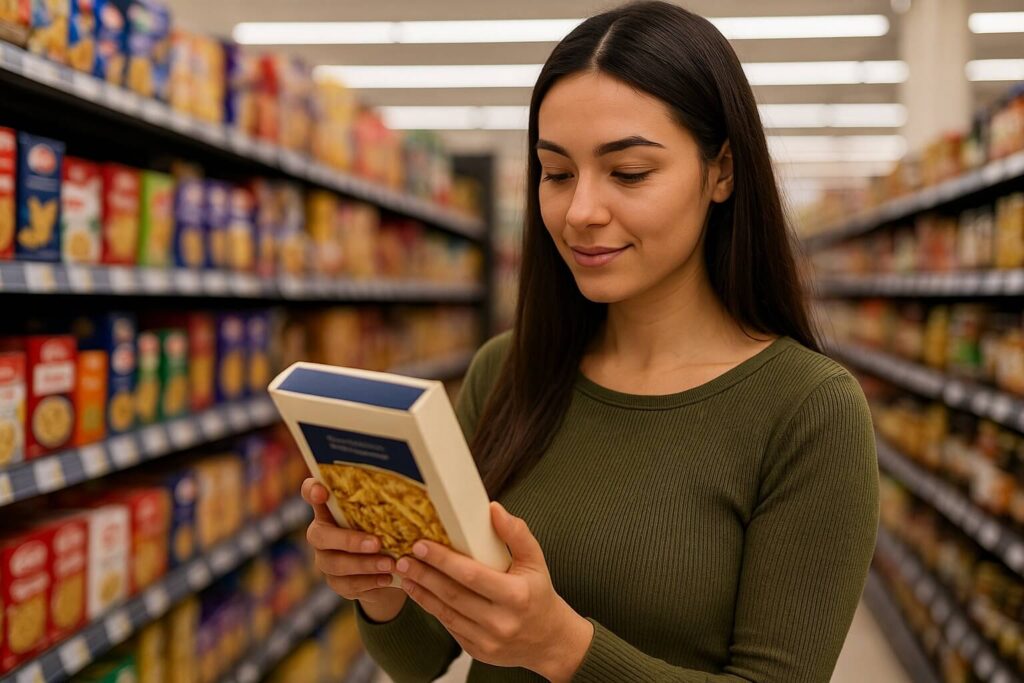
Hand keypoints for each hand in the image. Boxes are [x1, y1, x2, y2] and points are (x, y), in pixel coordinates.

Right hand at [301, 478, 406, 620]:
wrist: (390, 572)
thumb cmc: (387, 533)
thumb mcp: (385, 517)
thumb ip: (384, 505)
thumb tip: (411, 492)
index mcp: (331, 510)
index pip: (311, 493)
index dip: (312, 491)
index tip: (322, 491)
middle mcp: (323, 534)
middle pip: (319, 535)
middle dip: (349, 540)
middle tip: (376, 543)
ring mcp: (326, 560)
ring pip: (335, 564)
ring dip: (364, 564)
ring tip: (390, 564)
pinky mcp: (337, 583)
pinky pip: (347, 584)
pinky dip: (370, 582)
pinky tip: (388, 578)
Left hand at [394, 502, 593, 680]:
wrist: (550, 640)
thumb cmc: (539, 594)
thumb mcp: (536, 561)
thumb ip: (517, 533)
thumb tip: (493, 509)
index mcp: (516, 595)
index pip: (471, 575)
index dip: (443, 560)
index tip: (422, 545)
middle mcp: (501, 622)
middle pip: (453, 595)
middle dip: (425, 575)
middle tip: (404, 558)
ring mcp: (488, 641)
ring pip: (446, 613)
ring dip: (422, 592)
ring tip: (406, 574)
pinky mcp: (478, 651)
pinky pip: (450, 627)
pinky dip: (433, 608)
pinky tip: (421, 593)